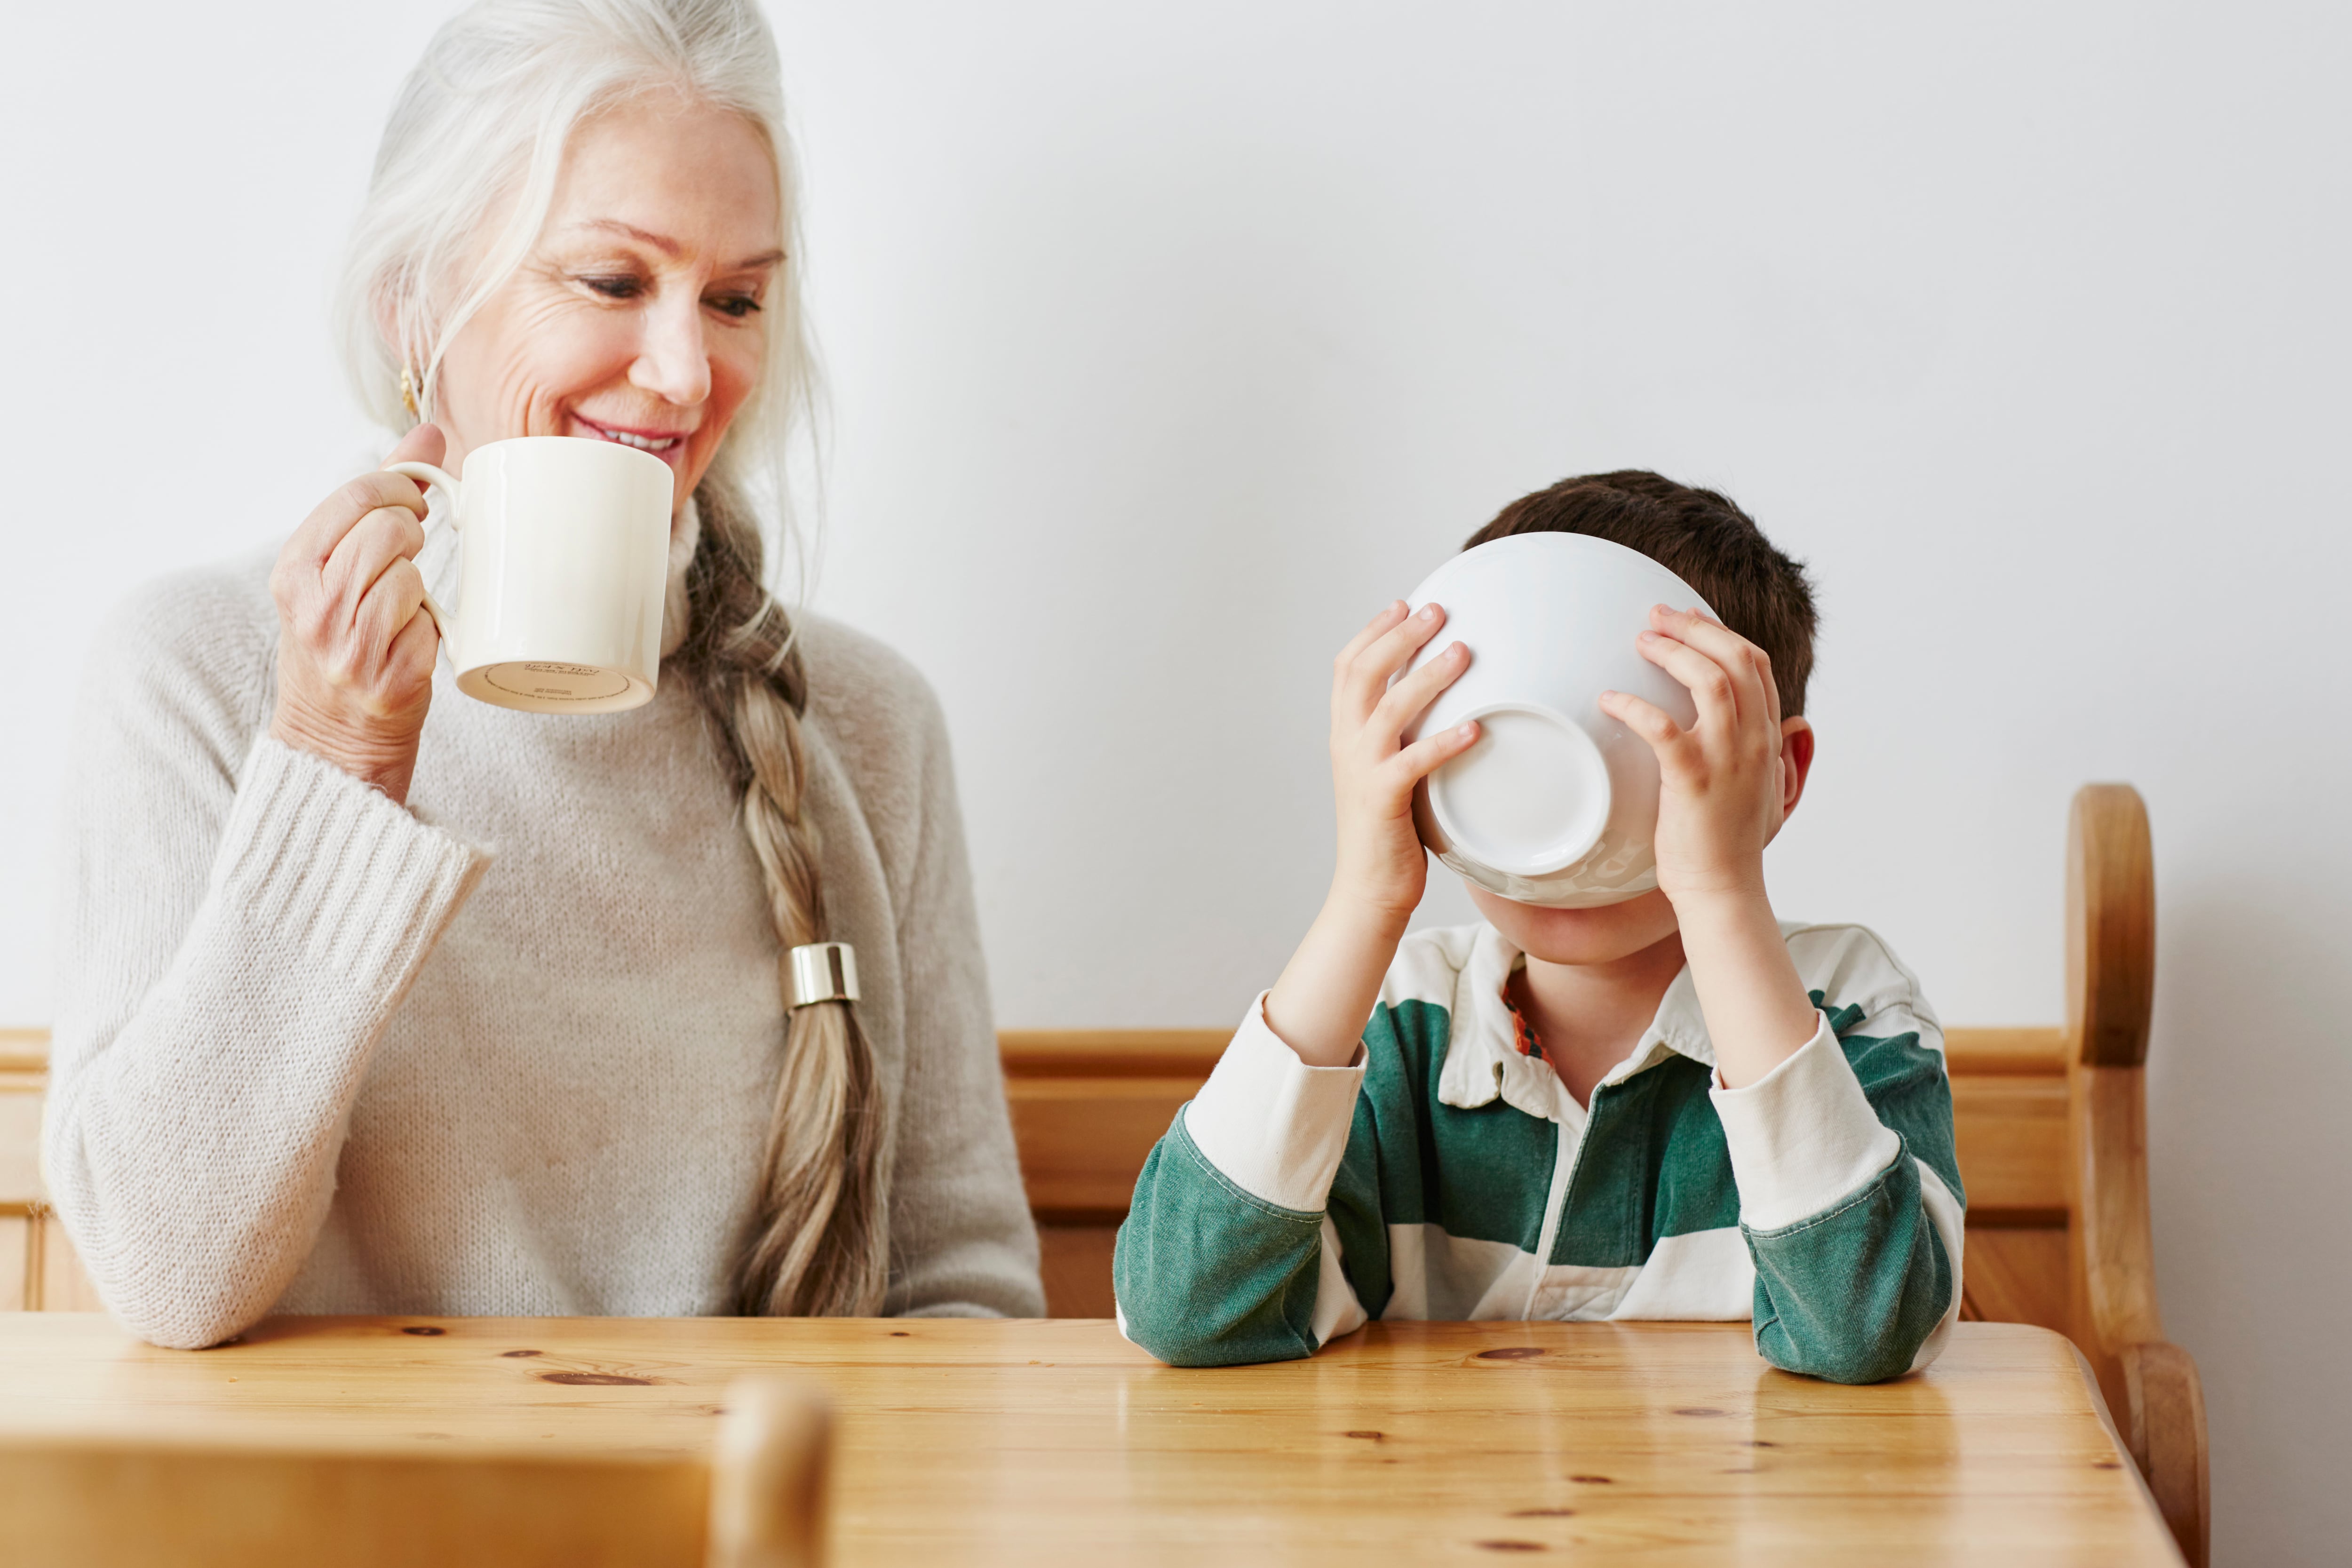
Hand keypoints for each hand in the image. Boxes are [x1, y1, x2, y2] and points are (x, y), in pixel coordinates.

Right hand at [268, 425, 447, 803]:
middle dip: (412, 533)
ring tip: (403, 600)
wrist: (333, 738)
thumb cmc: (341, 639)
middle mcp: (316, 605)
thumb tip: (428, 432)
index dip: (398, 488)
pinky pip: (432, 624)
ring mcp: (352, 645)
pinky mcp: (392, 677)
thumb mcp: (335, 567)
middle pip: (389, 529)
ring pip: (412, 575)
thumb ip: (380, 497)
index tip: (411, 501)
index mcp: (294, 570)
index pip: (355, 495)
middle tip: (409, 554)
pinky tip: (410, 639)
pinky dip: (431, 627)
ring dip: (420, 582)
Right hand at [1261, 602, 1479, 1067]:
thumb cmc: (1389, 832)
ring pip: (1389, 709)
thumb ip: (1403, 737)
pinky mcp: (1382, 802)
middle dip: (1400, 636)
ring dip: (1427, 677)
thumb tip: (1443, 704)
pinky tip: (1474, 728)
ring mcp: (1361, 772)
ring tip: (1463, 652)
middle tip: (1438, 610)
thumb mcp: (1389, 772)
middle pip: (1364, 674)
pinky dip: (1443, 742)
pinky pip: (1413, 763)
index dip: (1374, 631)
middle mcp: (1347, 745)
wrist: (1368, 891)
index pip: (1348, 667)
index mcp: (1345, 734)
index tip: (1405, 603)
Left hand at [1599, 604, 1796, 907]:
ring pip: (1709, 681)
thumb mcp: (1772, 792)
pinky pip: (1662, 727)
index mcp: (1769, 739)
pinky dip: (1634, 706)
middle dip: (1695, 627)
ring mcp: (1727, 760)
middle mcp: (1755, 742)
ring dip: (1673, 652)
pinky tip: (1609, 700)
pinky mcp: (1692, 781)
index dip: (1720, 632)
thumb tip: (1797, 725)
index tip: (1687, 617)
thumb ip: (1782, 755)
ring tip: (1641, 641)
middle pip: (1736, 659)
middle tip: (1656, 616)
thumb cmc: (1735, 845)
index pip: (1755, 666)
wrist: (1723, 890)